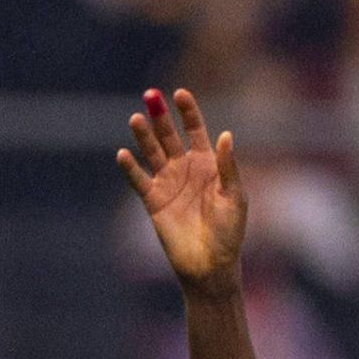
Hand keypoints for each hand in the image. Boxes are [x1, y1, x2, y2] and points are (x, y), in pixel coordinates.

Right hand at [118, 87, 244, 293]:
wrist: (211, 265)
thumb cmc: (229, 232)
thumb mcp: (234, 197)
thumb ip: (228, 167)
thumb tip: (226, 135)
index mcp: (208, 164)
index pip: (195, 130)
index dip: (188, 111)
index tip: (179, 94)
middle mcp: (185, 168)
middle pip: (169, 135)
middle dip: (160, 115)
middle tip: (150, 95)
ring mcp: (167, 182)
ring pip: (152, 151)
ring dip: (143, 135)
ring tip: (136, 119)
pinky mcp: (153, 200)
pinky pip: (138, 179)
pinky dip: (130, 167)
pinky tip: (123, 154)